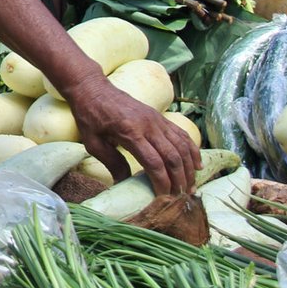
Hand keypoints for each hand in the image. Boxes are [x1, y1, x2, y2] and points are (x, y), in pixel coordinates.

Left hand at [60, 73, 200, 194]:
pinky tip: (197, 164)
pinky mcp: (160, 117)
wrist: (93, 89)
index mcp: (130, 132)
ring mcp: (156, 120)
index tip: (163, 198)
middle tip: (181, 197)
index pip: (154, 162)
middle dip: (179, 180)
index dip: (162, 182)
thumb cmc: (89, 116)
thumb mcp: (92, 142)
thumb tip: (125, 183)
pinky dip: (192, 150)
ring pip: (182, 146)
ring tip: (190, 186)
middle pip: (173, 157)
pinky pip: (182, 134)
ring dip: (189, 168)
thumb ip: (111, 163)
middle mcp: (148, 125)